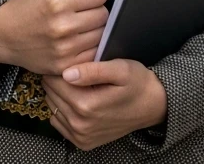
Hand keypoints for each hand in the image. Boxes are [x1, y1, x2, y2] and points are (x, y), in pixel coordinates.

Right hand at [0, 0, 115, 76]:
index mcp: (58, 1)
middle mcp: (63, 26)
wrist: (5, 34)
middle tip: (81, 12)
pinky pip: (93, 55)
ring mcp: (64, 49)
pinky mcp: (64, 66)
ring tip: (79, 27)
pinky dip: (88, 48)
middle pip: (103, 15)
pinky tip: (77, 42)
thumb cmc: (28, 5)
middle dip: (95, 10)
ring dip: (93, 30)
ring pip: (101, 35)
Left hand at [43, 58, 166, 150]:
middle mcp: (81, 124)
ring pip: (52, 107)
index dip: (56, 67)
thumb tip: (67, 73)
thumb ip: (93, 70)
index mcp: (87, 104)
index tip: (63, 59)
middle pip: (51, 95)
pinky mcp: (82, 143)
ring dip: (56, 94)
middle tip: (67, 68)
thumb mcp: (120, 69)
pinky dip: (60, 110)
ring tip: (70, 83)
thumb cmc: (136, 82)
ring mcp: (81, 136)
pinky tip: (73, 99)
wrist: (151, 106)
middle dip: (55, 79)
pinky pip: (58, 123)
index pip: (55, 81)